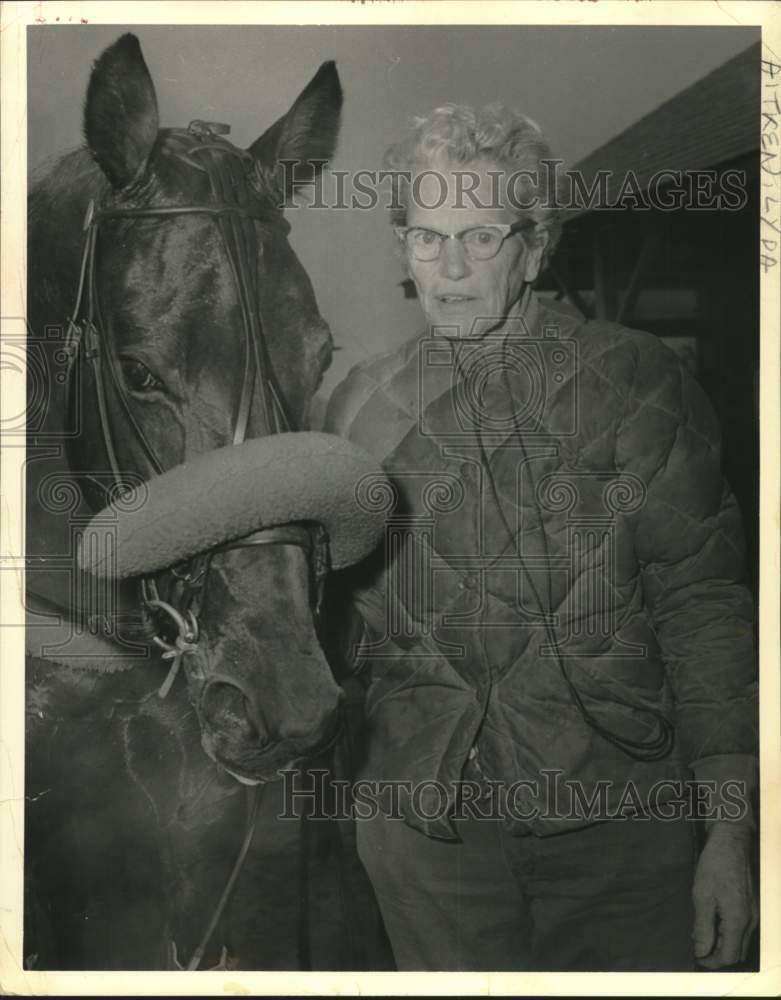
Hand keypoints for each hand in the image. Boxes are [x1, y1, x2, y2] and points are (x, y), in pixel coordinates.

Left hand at [692, 821, 757, 967]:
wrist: (731, 842)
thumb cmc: (714, 866)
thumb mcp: (702, 896)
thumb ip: (703, 927)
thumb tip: (700, 952)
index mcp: (738, 921)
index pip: (728, 957)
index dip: (711, 962)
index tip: (695, 957)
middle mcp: (750, 921)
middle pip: (737, 953)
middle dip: (718, 956)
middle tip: (698, 948)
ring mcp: (753, 914)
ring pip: (740, 942)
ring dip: (723, 945)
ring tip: (703, 935)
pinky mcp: (751, 907)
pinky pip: (742, 930)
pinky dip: (728, 934)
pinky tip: (713, 923)